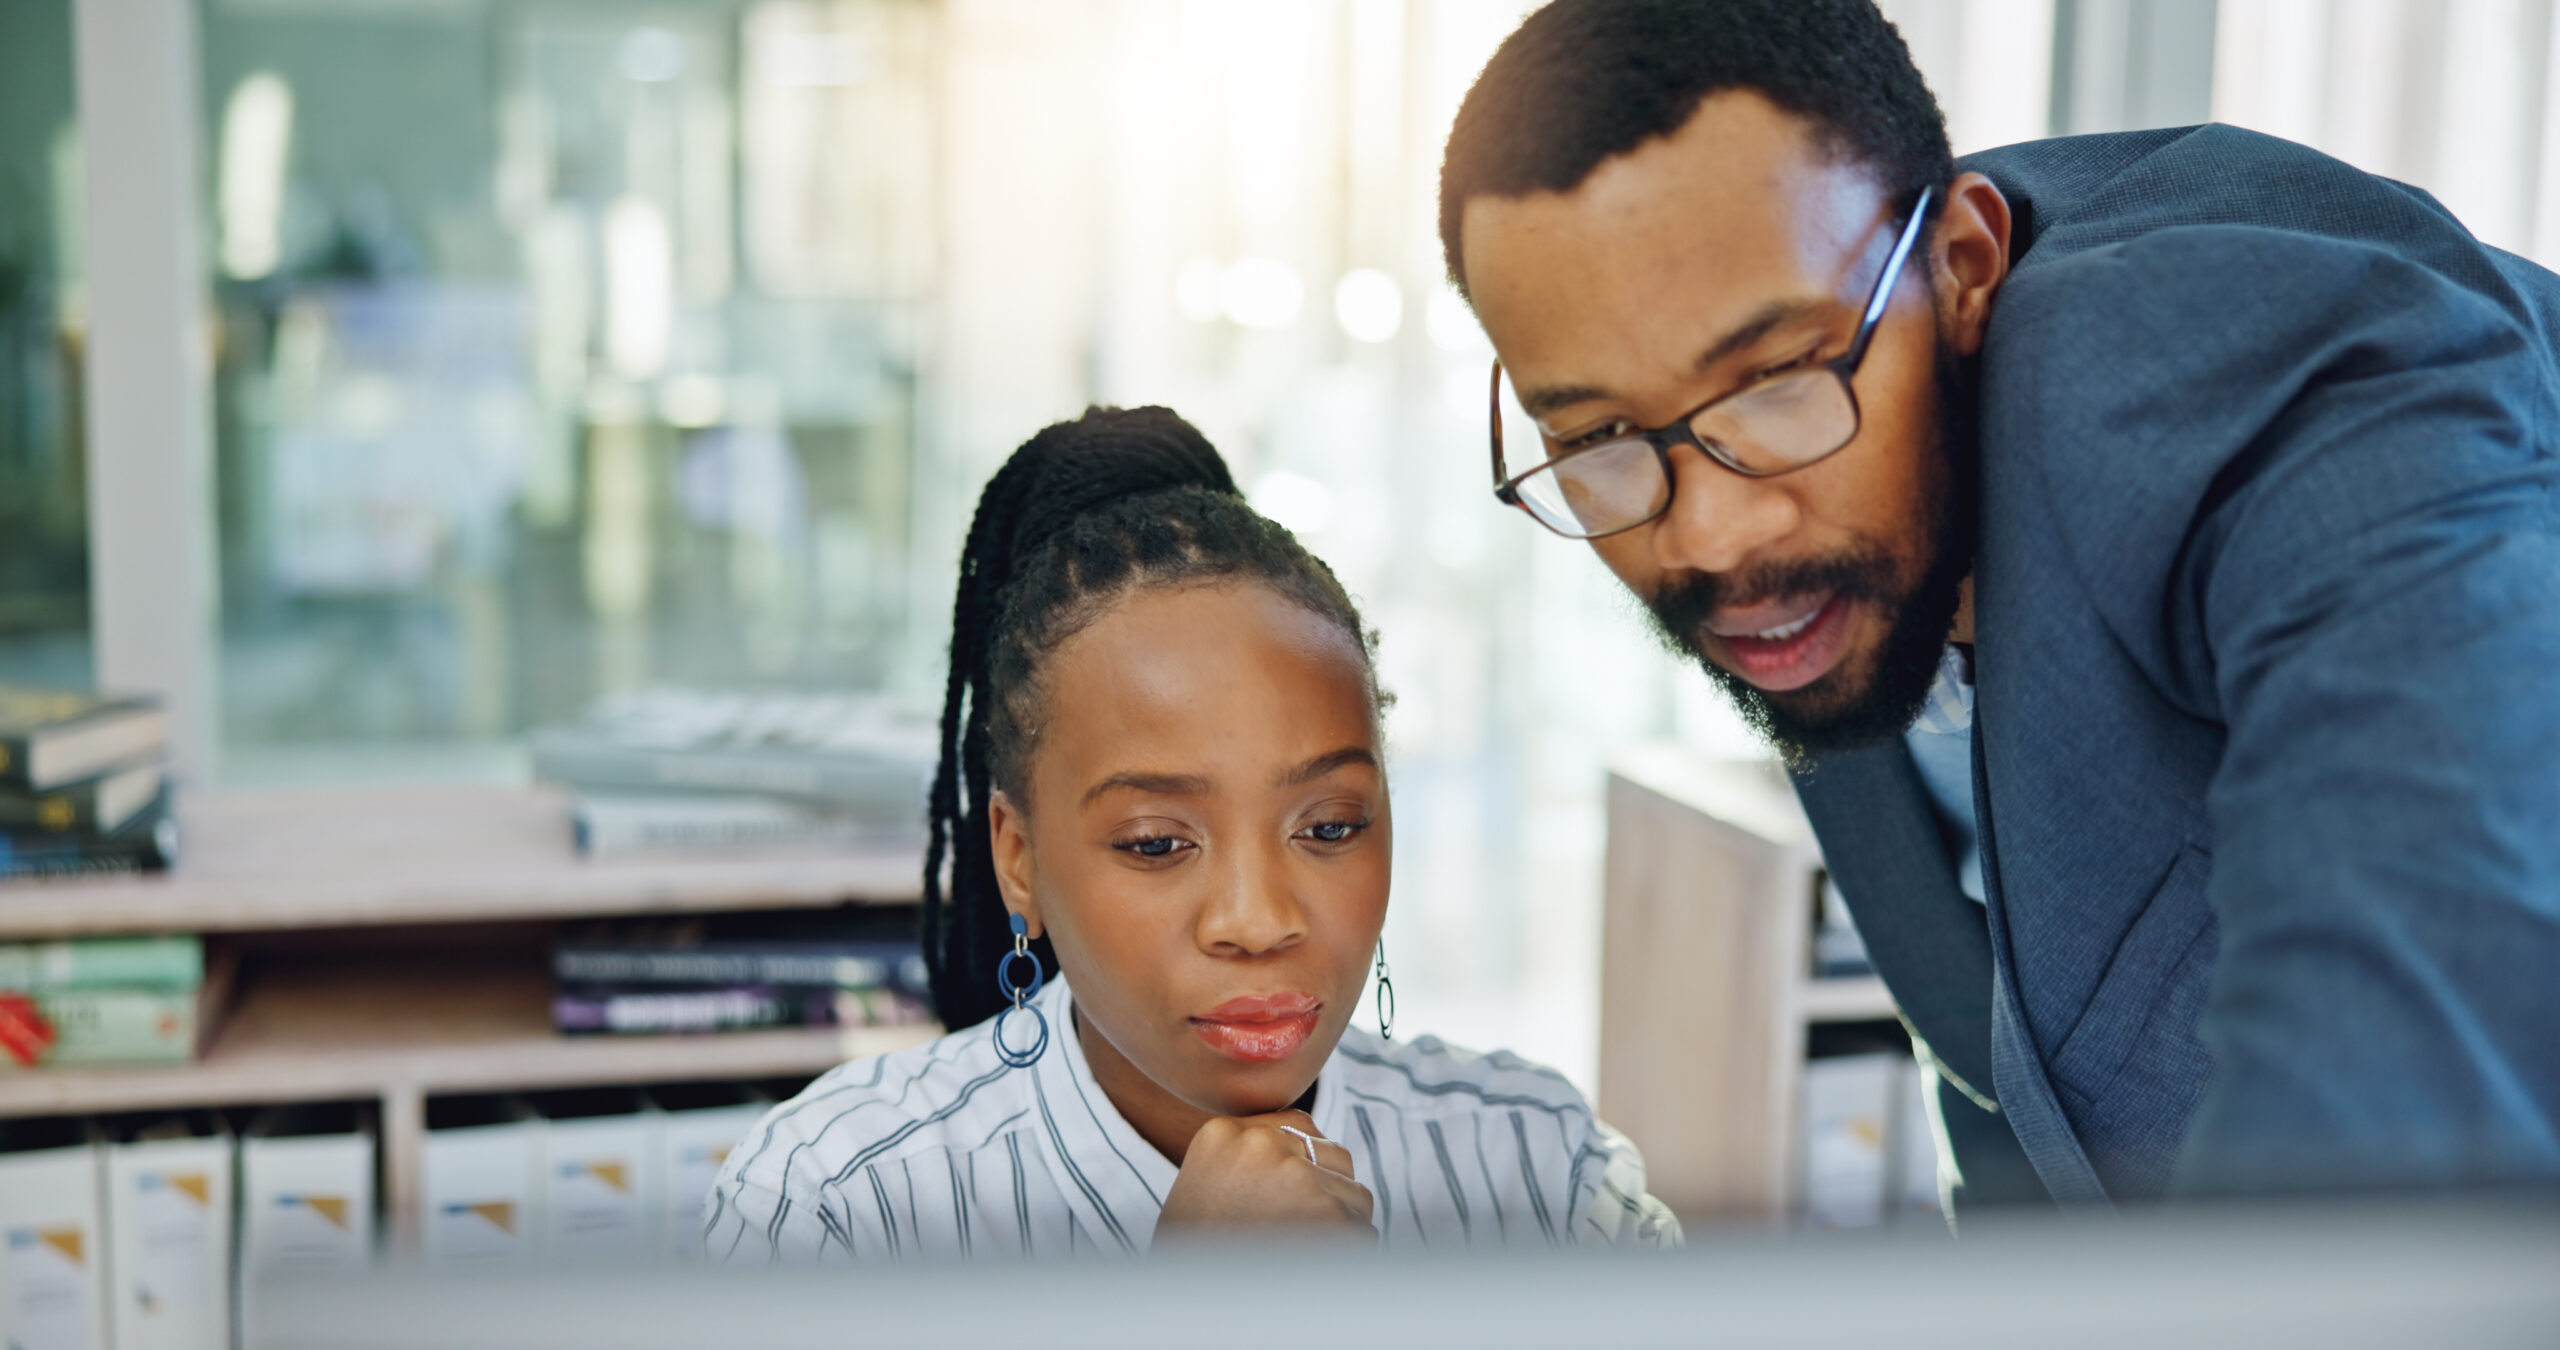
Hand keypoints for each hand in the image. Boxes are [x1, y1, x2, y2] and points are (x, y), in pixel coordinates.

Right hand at [1153, 1110, 1375, 1247]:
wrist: (1187, 1302)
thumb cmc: (1198, 1252)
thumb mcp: (1209, 1185)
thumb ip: (1254, 1159)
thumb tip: (1314, 1148)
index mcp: (1224, 1132)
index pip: (1298, 1127)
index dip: (1307, 1165)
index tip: (1289, 1200)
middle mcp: (1260, 1144)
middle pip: (1333, 1154)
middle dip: (1330, 1191)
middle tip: (1300, 1231)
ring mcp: (1296, 1175)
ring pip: (1354, 1194)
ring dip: (1342, 1224)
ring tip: (1302, 1252)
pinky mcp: (1328, 1213)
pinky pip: (1363, 1232)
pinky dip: (1349, 1256)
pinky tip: (1314, 1269)